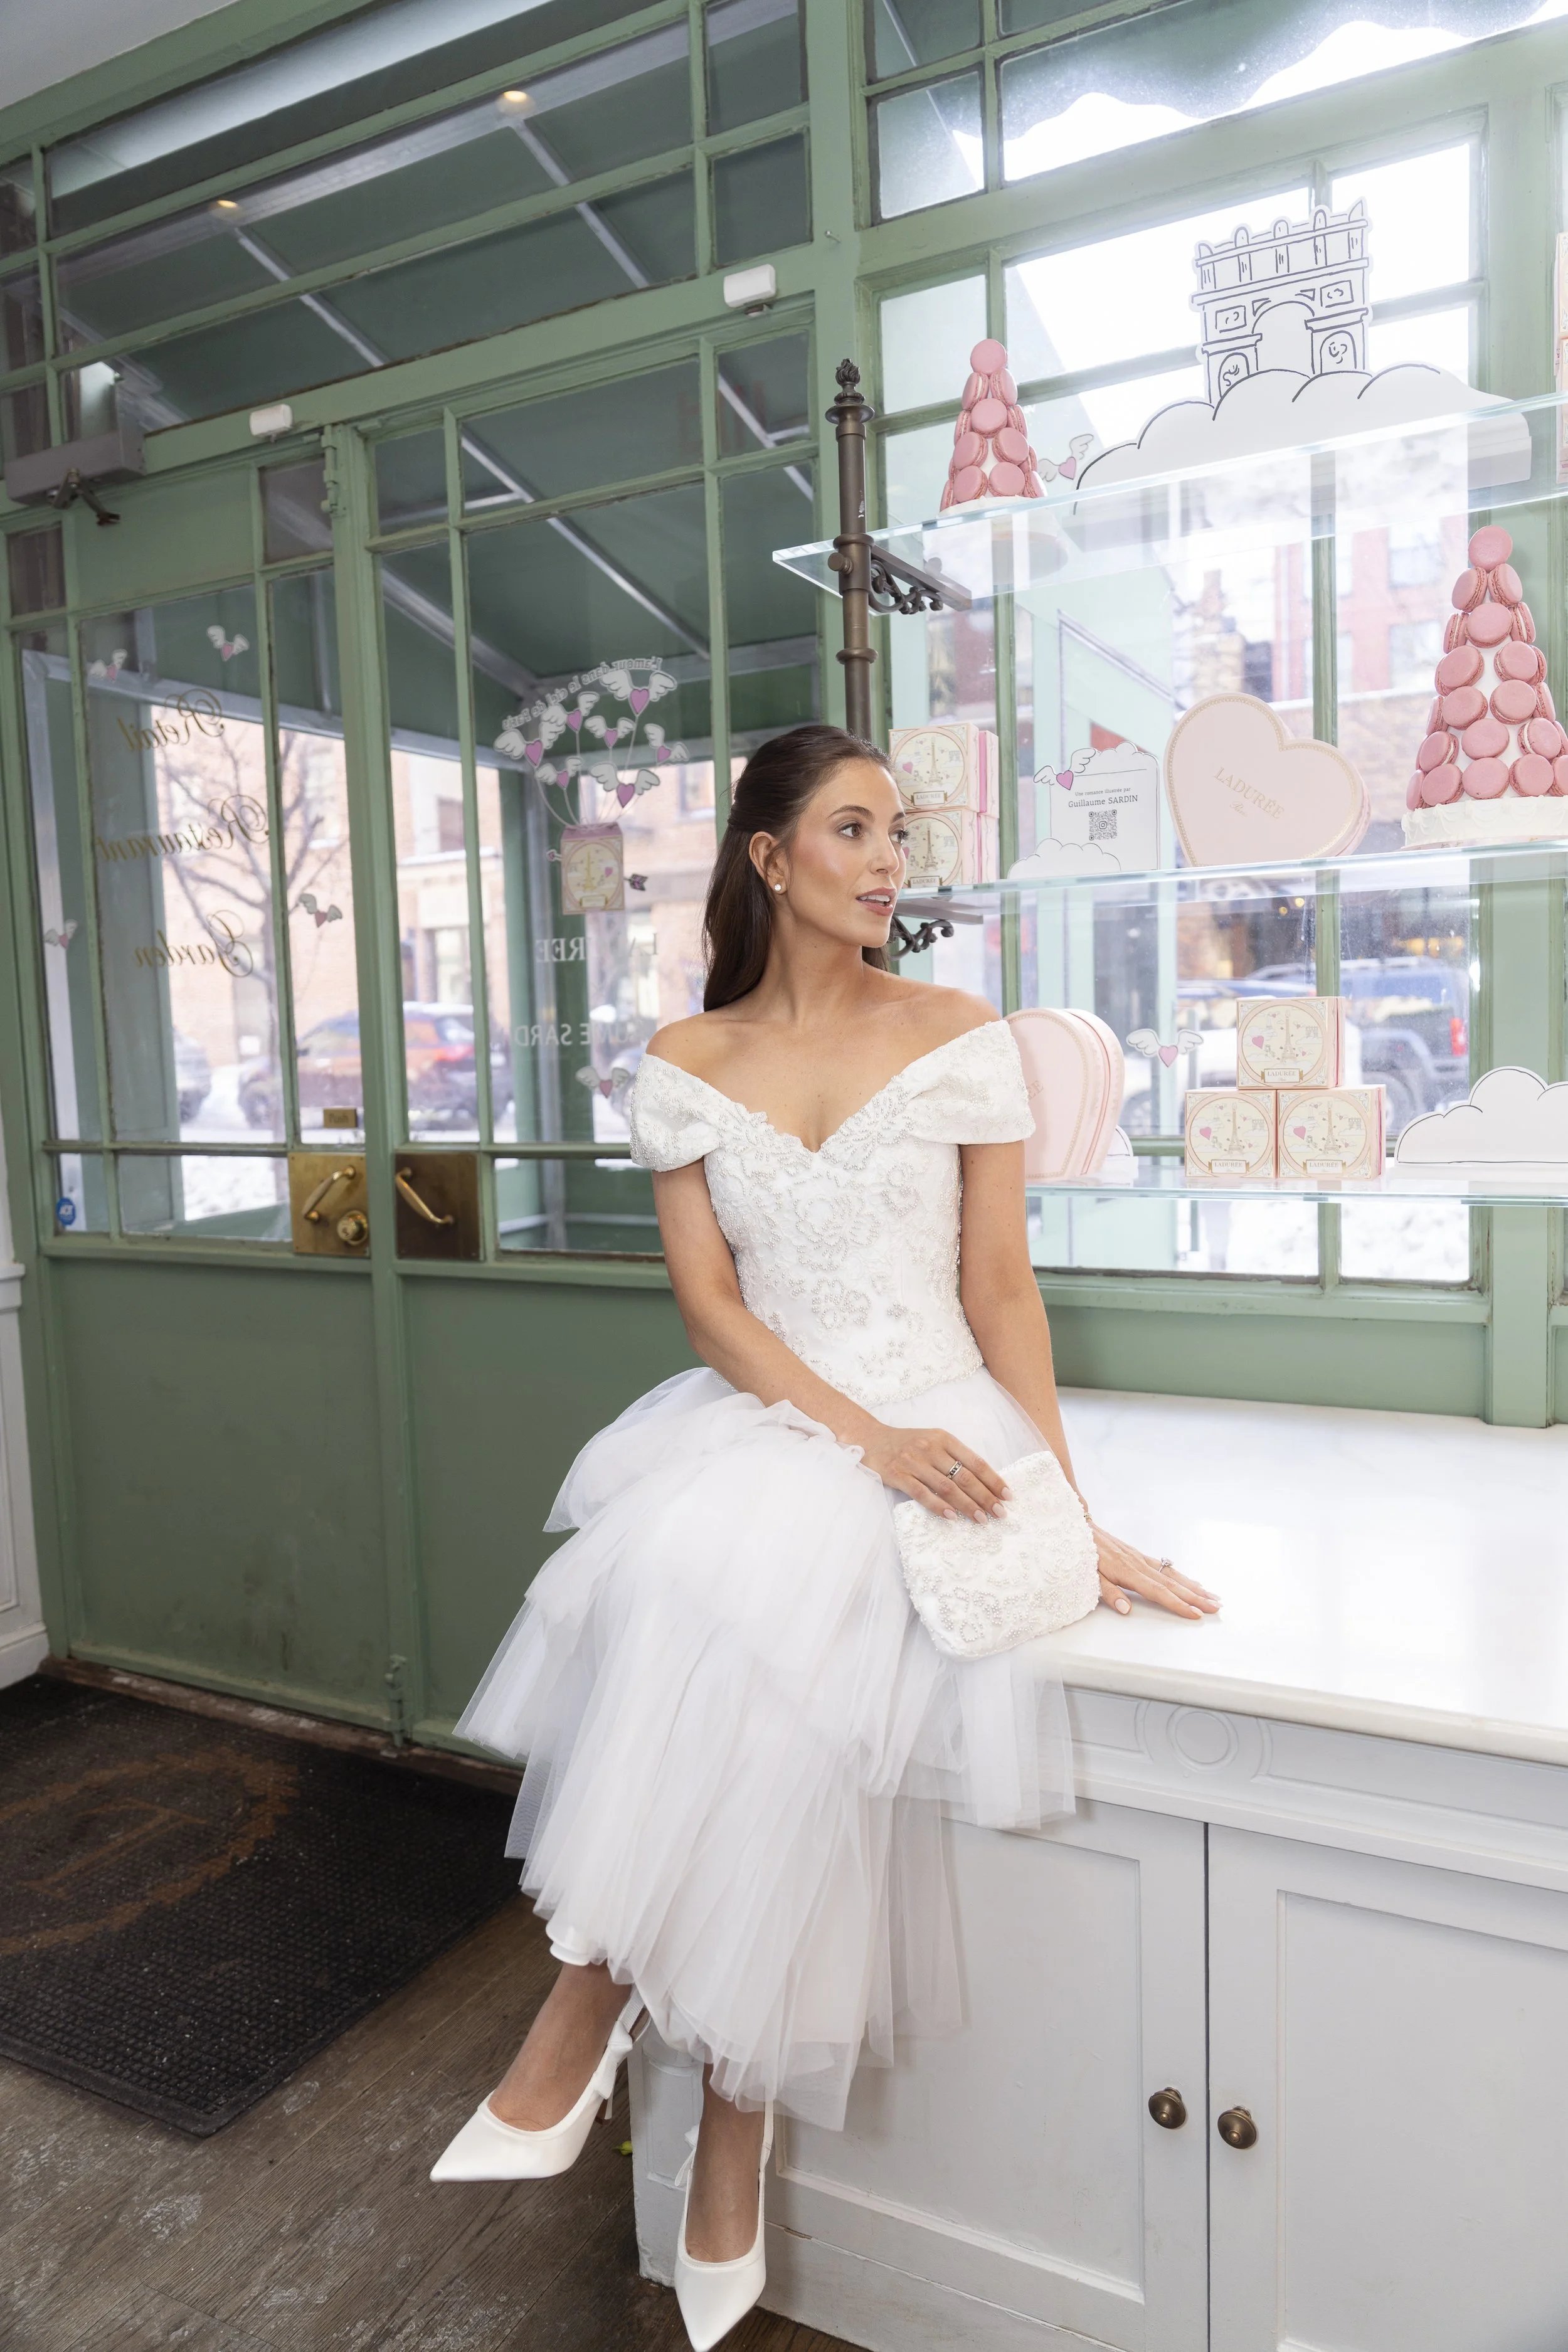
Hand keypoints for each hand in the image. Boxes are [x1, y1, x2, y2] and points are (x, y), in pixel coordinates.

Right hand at [861, 1424, 1008, 1522]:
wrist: (870, 1439)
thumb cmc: (906, 1443)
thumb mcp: (932, 1441)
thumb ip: (953, 1456)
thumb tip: (981, 1482)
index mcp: (943, 1438)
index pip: (975, 1461)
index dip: (993, 1480)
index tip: (1007, 1495)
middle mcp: (931, 1449)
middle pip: (964, 1477)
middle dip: (985, 1497)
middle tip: (1000, 1513)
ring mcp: (914, 1462)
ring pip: (947, 1487)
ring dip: (967, 1505)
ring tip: (982, 1519)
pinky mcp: (898, 1475)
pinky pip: (922, 1494)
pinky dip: (939, 1506)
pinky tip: (952, 1517)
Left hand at [1092, 1525, 1217, 1620]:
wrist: (1082, 1528)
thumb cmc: (1085, 1555)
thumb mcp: (1090, 1577)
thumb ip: (1108, 1593)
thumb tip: (1126, 1610)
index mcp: (1129, 1573)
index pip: (1159, 1593)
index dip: (1178, 1605)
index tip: (1196, 1614)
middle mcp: (1140, 1565)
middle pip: (1173, 1584)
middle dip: (1196, 1598)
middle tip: (1216, 1608)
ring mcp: (1142, 1559)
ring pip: (1173, 1575)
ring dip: (1194, 1587)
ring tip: (1213, 1596)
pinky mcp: (1140, 1555)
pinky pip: (1166, 1567)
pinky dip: (1182, 1576)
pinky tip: (1192, 1582)